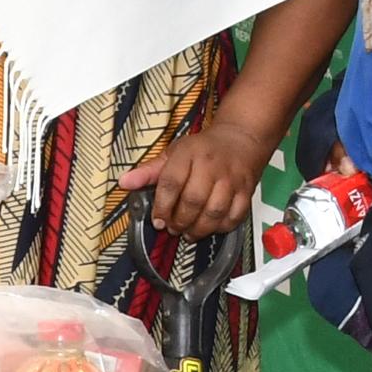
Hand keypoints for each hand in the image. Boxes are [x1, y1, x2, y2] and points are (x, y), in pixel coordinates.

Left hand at [118, 121, 273, 241]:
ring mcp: (231, 180)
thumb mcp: (173, 153)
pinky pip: (235, 216)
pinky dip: (221, 227)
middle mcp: (211, 167)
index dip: (162, 206)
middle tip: (172, 228)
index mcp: (189, 154)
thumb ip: (148, 171)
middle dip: (179, 221)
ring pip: (214, 212)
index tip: (157, 220)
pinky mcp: (246, 191)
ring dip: (199, 228)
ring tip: (188, 233)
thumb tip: (124, 183)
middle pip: (193, 201)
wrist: (241, 139)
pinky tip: (210, 228)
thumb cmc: (203, 148)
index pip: (171, 183)